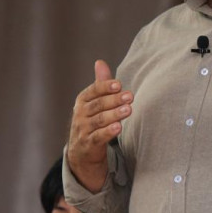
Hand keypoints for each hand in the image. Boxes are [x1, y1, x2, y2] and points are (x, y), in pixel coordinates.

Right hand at [66, 60, 132, 191]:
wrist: (82, 151)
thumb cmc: (92, 120)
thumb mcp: (94, 102)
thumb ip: (100, 84)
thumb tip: (100, 62)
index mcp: (82, 100)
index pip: (93, 90)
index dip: (105, 86)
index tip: (119, 84)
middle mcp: (81, 114)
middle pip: (98, 105)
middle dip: (115, 100)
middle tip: (130, 96)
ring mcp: (83, 129)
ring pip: (99, 120)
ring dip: (114, 114)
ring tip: (128, 110)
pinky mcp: (88, 144)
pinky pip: (98, 137)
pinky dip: (108, 132)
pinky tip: (119, 127)